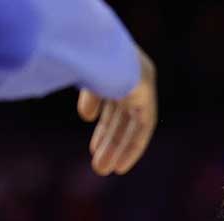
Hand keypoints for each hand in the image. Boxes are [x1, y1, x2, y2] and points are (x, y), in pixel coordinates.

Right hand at [77, 47, 156, 175]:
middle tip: (99, 167)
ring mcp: (140, 85)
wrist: (92, 47)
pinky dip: (133, 147)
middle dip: (109, 142)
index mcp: (114, 70)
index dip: (104, 128)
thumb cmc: (78, 60)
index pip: (113, 104)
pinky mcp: (145, 94)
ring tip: (104, 170)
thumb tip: (87, 116)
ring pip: (130, 125)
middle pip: (121, 117)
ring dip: (117, 148)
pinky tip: (121, 165)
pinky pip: (144, 127)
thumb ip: (90, 96)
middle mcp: (131, 77)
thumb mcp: (82, 79)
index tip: (93, 148)